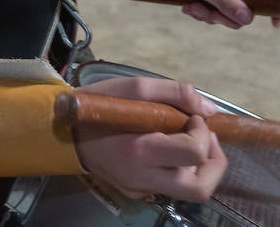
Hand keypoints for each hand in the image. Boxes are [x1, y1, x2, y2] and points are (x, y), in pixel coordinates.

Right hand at [72, 76, 225, 202]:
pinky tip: (168, 150)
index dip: (203, 133)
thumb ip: (174, 92)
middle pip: (200, 188)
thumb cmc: (98, 105)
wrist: (64, 132)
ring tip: (192, 143)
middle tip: (206, 138)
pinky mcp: (137, 193)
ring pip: (190, 191)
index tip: (192, 117)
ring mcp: (140, 189)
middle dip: (215, 162)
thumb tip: (209, 111)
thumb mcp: (132, 86)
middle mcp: (142, 177)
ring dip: (200, 167)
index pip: (194, 153)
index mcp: (140, 150)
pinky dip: (180, 169)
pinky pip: (171, 187)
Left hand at [150, 0, 279, 27]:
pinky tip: (187, 5)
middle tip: (204, 13)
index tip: (275, 25)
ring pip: (228, 10)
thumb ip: (224, 1)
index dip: (277, 3)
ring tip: (190, 7)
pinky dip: (202, 11)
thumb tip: (248, 19)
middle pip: (246, 6)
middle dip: (225, 16)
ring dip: (210, 15)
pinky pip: (215, 8)